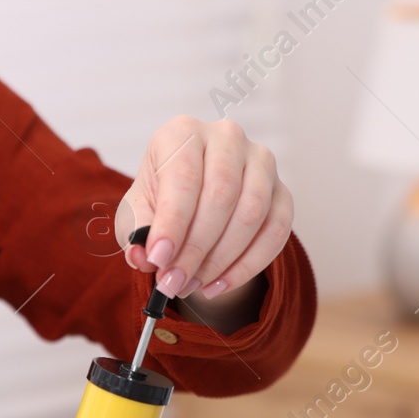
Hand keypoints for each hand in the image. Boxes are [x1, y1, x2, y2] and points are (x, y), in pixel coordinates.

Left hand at [114, 116, 292, 301]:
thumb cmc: (160, 201)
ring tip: (191, 284)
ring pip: (251, 213)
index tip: (159, 259)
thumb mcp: (137, 214)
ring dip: (220, 259)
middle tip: (173, 282)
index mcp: (182, 132)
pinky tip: (218, 285)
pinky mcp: (282, 191)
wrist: (192, 203)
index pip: (183, 176)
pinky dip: (247, 266)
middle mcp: (226, 137)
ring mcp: (260, 161)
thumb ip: (136, 233)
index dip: (171, 222)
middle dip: (195, 248)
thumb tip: (142, 256)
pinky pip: (275, 231)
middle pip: (220, 195)